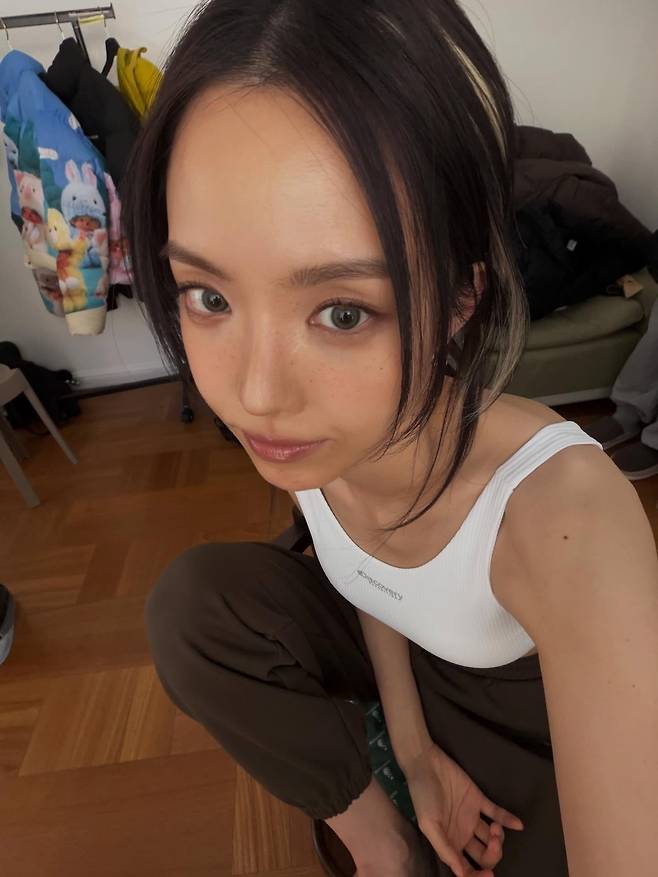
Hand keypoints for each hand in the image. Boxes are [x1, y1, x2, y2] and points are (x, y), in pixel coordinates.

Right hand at [402, 741, 524, 876]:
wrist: (426, 763)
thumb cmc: (423, 796)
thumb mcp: (428, 824)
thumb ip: (444, 848)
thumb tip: (461, 873)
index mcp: (450, 843)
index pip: (467, 869)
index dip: (478, 876)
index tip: (489, 875)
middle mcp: (462, 834)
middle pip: (484, 855)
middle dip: (492, 855)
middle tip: (493, 842)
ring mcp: (472, 817)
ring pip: (492, 837)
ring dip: (498, 837)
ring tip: (495, 827)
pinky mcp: (479, 800)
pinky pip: (497, 813)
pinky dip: (508, 820)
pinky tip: (518, 825)